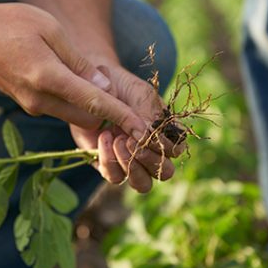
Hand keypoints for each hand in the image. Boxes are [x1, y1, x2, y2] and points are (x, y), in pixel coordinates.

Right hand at [0, 0, 146, 136]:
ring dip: (92, 109)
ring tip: (100, 86)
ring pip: (75, 118)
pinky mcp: (29, 105)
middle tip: (121, 96)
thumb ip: (79, 63)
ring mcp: (33, 106)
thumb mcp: (51, 30)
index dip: (122, 117)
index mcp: (48, 78)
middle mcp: (40, 100)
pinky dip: (76, 104)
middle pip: (88, 119)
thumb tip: (104, 89)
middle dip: (109, 114)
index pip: (95, 104)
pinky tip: (77, 84)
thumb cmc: (12, 23)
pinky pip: (61, 111)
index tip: (143, 130)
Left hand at [70, 65, 185, 192]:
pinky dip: (109, 161)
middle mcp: (151, 149)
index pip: (176, 150)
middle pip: (164, 172)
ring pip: (142, 184)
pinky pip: (114, 177)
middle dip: (149, 160)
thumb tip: (147, 137)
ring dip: (131, 165)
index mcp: (165, 132)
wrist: (91, 84)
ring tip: (117, 139)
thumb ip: (148, 113)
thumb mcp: (139, 93)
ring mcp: (130, 159)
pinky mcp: (109, 164)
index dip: (164, 145)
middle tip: (131, 140)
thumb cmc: (121, 86)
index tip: (146, 129)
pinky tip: (103, 137)